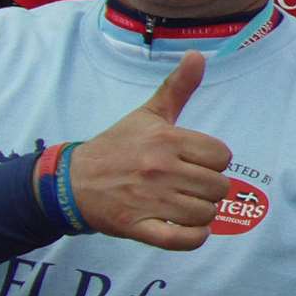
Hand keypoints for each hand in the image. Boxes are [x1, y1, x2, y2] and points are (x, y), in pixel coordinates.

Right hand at [69, 52, 232, 249]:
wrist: (72, 180)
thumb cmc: (117, 146)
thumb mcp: (148, 114)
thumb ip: (177, 87)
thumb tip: (198, 55)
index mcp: (167, 140)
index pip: (222, 156)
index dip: (214, 161)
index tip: (197, 162)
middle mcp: (161, 169)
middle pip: (218, 187)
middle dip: (209, 188)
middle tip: (190, 186)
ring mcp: (150, 200)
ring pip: (205, 214)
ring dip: (201, 213)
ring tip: (185, 205)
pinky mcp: (139, 228)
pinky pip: (183, 241)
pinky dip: (193, 238)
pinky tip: (188, 229)